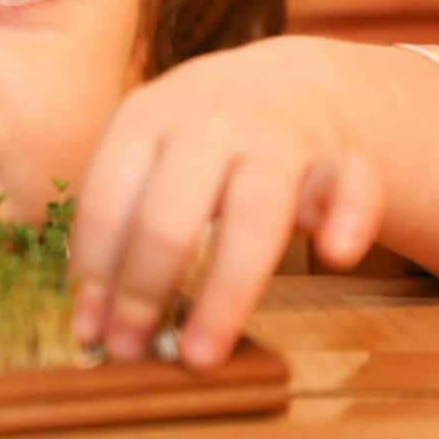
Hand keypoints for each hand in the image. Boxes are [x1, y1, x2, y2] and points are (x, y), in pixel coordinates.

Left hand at [70, 36, 384, 368]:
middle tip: (131, 352)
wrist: (288, 82)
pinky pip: (351, 185)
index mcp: (143, 119)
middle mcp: (206, 123)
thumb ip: (121, 226)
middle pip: (170, 215)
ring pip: (254, 215)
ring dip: (224, 292)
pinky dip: (348, 218)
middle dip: (144, 289)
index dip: (96, 271)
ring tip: (199, 355)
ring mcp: (275, 137)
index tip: (88, 332)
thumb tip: (90, 325)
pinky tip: (334, 257)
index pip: (108, 201)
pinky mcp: (339, 156)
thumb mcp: (144, 156)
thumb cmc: (193, 143)